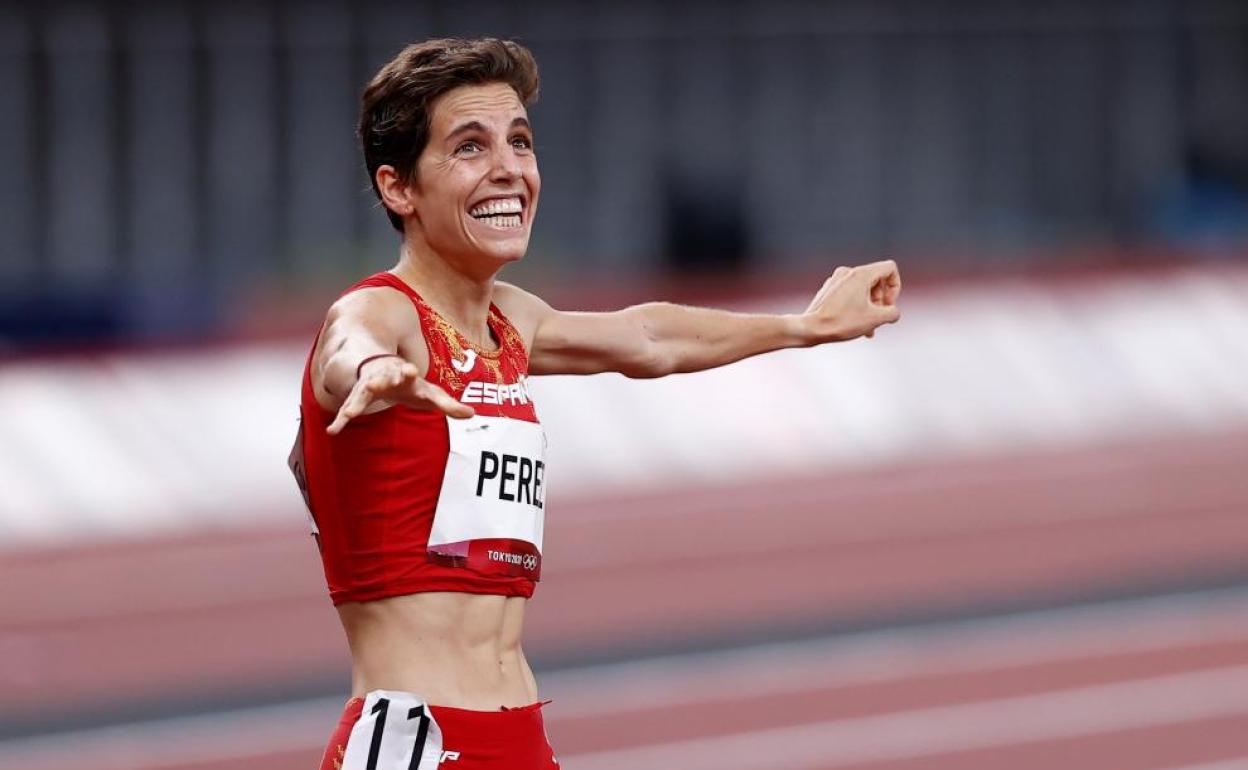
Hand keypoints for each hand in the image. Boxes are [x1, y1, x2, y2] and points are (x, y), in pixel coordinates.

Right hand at [327, 356, 473, 434]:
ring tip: (350, 413)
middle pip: (384, 377)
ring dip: (357, 400)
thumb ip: (449, 405)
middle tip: (376, 381)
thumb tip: (472, 414)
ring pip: (363, 391)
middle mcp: (388, 378)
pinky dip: (341, 419)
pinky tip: (333, 431)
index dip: (409, 374)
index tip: (409, 370)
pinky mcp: (359, 395)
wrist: (383, 367)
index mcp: (409, 378)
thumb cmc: (412, 386)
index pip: (412, 377)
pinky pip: (348, 407)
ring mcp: (371, 384)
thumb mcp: (431, 394)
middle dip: (382, 379)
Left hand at [801, 260, 901, 342]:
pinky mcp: (828, 290)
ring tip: (868, 328)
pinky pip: (849, 294)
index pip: (890, 268)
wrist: (810, 328)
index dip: (895, 287)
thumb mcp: (875, 319)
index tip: (888, 304)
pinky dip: (856, 306)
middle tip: (877, 319)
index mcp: (861, 274)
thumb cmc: (841, 322)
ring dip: (869, 307)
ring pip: (862, 289)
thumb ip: (892, 313)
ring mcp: (836, 280)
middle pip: (876, 280)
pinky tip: (854, 324)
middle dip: (881, 301)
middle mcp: (848, 272)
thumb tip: (893, 312)